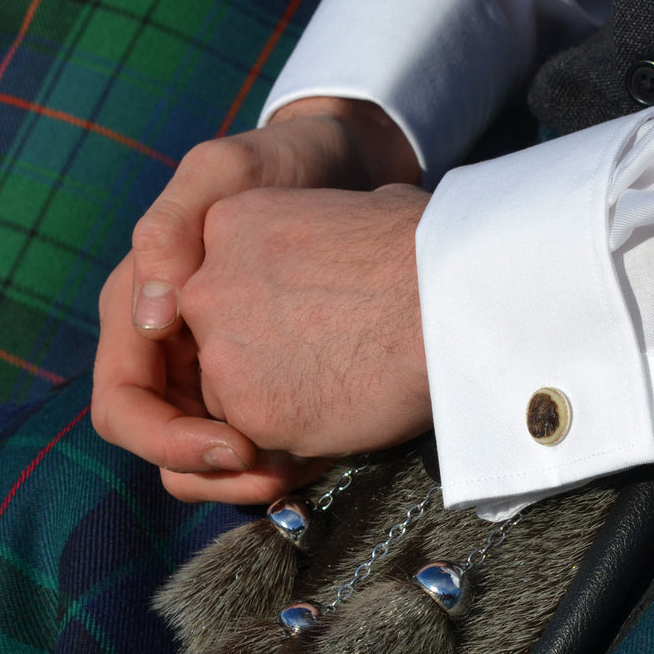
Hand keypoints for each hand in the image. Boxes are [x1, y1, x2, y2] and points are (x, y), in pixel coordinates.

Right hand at [92, 98, 423, 501]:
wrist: (349, 167)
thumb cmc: (279, 162)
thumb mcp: (224, 172)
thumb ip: (173, 226)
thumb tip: (149, 317)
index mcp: (134, 309)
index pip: (123, 409)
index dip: (167, 443)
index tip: (237, 448)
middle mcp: (163, 348)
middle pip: (163, 449)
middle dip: (213, 475)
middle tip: (278, 478)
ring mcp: (210, 368)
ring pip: (206, 457)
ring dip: (247, 479)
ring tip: (302, 474)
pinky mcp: (261, 376)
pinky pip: (255, 436)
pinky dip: (279, 457)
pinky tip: (321, 456)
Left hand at [177, 184, 432, 480]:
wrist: (447, 297)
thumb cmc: (422, 247)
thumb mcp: (346, 212)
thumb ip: (310, 245)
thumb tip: (337, 259)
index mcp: (226, 226)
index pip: (226, 285)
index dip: (272, 310)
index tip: (316, 317)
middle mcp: (206, 289)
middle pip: (222, 343)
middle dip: (268, 358)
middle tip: (333, 357)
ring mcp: (223, 355)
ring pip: (237, 398)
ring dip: (283, 401)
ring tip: (350, 383)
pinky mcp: (251, 413)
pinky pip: (265, 441)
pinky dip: (302, 438)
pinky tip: (351, 409)